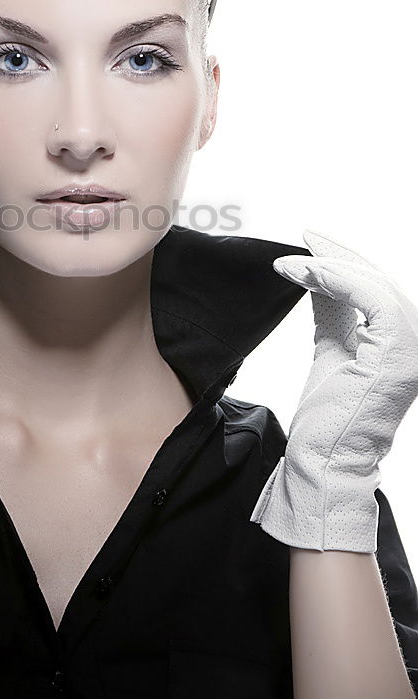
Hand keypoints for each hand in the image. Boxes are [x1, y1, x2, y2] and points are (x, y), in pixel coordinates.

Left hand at [249, 229, 417, 551]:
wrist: (324, 460)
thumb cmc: (327, 416)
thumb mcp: (331, 348)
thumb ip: (332, 312)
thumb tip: (318, 274)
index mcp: (402, 341)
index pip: (378, 287)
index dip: (345, 260)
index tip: (311, 240)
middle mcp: (416, 342)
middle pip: (379, 280)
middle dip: (338, 255)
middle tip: (303, 237)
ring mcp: (413, 349)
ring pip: (375, 286)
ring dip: (330, 268)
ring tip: (292, 262)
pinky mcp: (399, 354)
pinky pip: (371, 300)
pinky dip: (336, 282)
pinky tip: (305, 275)